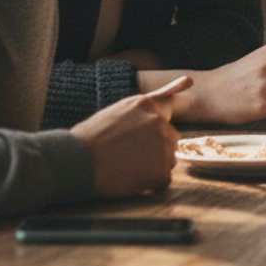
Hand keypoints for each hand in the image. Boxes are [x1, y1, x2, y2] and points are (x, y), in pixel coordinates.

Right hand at [71, 77, 187, 197]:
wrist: (74, 161)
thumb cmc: (91, 137)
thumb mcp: (120, 109)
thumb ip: (153, 100)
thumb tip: (191, 80)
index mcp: (146, 104)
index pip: (169, 106)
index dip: (162, 117)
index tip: (180, 95)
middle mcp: (158, 122)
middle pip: (171, 139)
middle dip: (155, 148)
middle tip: (127, 155)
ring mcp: (161, 146)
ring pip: (169, 160)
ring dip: (153, 166)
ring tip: (125, 167)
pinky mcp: (160, 171)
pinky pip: (163, 181)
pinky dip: (150, 185)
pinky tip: (129, 181)